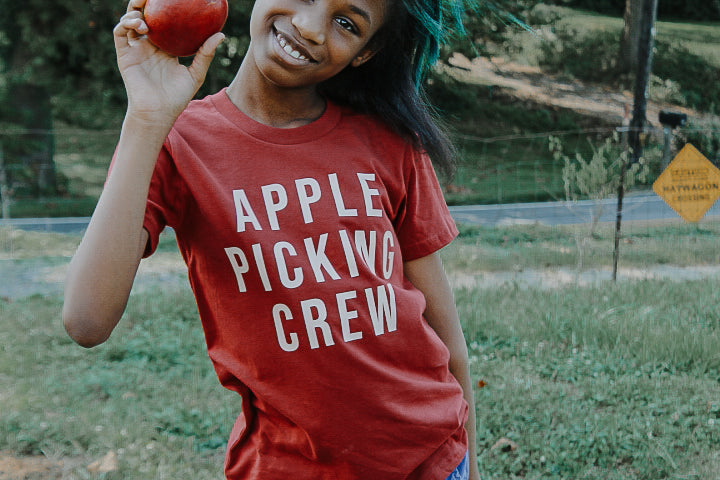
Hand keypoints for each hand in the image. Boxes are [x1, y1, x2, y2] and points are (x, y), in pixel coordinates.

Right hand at [113, 0, 224, 124]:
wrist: (159, 112)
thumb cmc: (178, 96)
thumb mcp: (196, 73)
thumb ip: (206, 53)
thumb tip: (222, 34)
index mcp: (165, 47)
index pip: (163, 22)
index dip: (164, 8)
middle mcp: (149, 45)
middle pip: (144, 17)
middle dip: (144, 3)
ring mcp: (136, 49)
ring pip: (129, 21)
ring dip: (133, 12)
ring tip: (144, 15)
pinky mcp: (125, 56)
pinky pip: (120, 34)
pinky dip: (125, 24)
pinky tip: (138, 24)